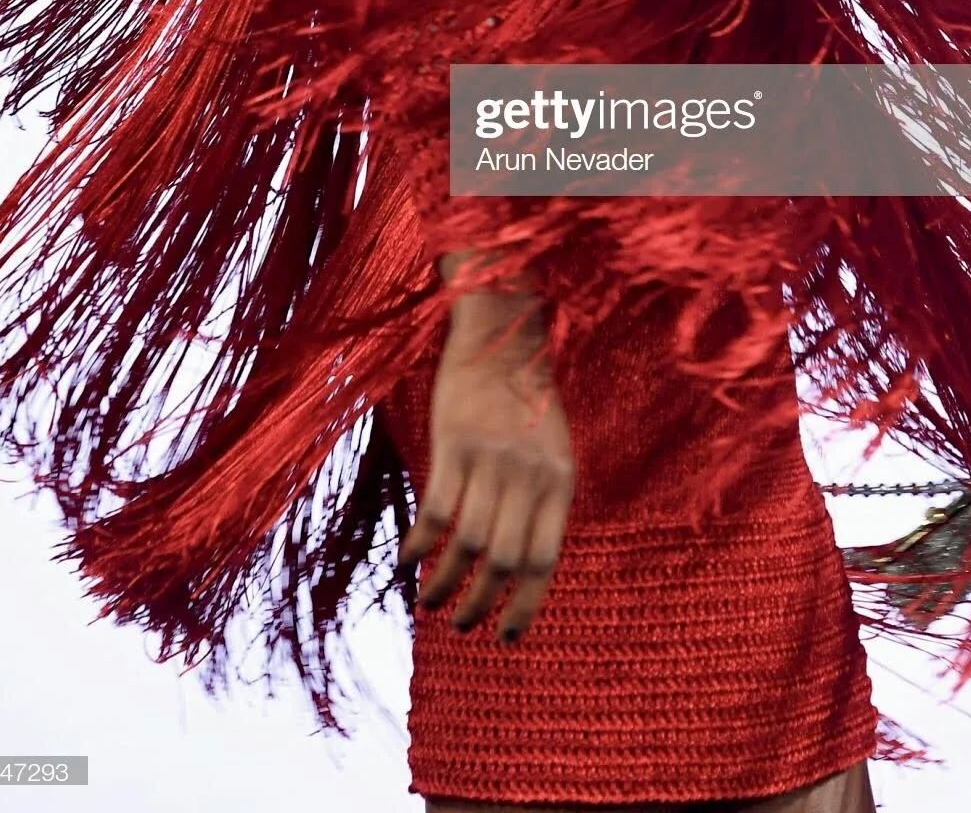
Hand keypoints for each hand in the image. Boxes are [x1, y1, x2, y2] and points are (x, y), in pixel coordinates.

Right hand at [397, 287, 575, 643]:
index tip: (507, 637)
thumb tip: (520, 567)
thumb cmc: (524, 398)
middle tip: (461, 623)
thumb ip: (541, 500)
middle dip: (481, 603)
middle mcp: (530, 474)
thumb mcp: (551, 449)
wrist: (501, 333)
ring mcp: (492, 458)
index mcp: (561, 480)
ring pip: (468, 543)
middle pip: (504, 560)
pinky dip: (422, 544)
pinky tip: (409, 560)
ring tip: (431, 603)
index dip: (526, 606)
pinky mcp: (456, 442)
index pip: (545, 560)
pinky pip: (437, 509)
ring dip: (446, 583)